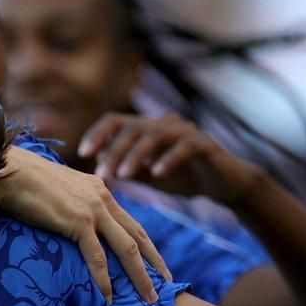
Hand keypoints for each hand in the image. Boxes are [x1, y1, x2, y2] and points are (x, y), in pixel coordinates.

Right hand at [0, 146, 171, 303]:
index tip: (156, 262)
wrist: (11, 171)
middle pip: (137, 235)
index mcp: (99, 190)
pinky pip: (97, 257)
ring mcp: (93, 210)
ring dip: (140, 276)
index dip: (145, 243)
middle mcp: (102, 198)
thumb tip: (65, 217)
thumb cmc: (23, 180)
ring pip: (126, 249)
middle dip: (155, 261)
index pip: (129, 221)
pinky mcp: (78, 222)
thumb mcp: (56, 188)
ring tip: (149, 298)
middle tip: (167, 283)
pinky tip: (109, 297)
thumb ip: (69, 201)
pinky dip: (105, 280)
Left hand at [79, 112, 261, 205]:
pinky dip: (168, 159)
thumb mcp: (146, 176)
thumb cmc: (181, 178)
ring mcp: (186, 130)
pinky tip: (156, 174)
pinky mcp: (205, 142)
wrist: (222, 184)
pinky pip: (184, 146)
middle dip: (114, 151)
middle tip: (103, 174)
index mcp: (148, 128)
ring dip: (135, 156)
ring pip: (155, 135)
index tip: (83, 152)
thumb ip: (124, 168)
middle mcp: (165, 123)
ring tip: (123, 175)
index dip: (97, 133)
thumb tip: (97, 165)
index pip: (116, 121)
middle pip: (132, 128)